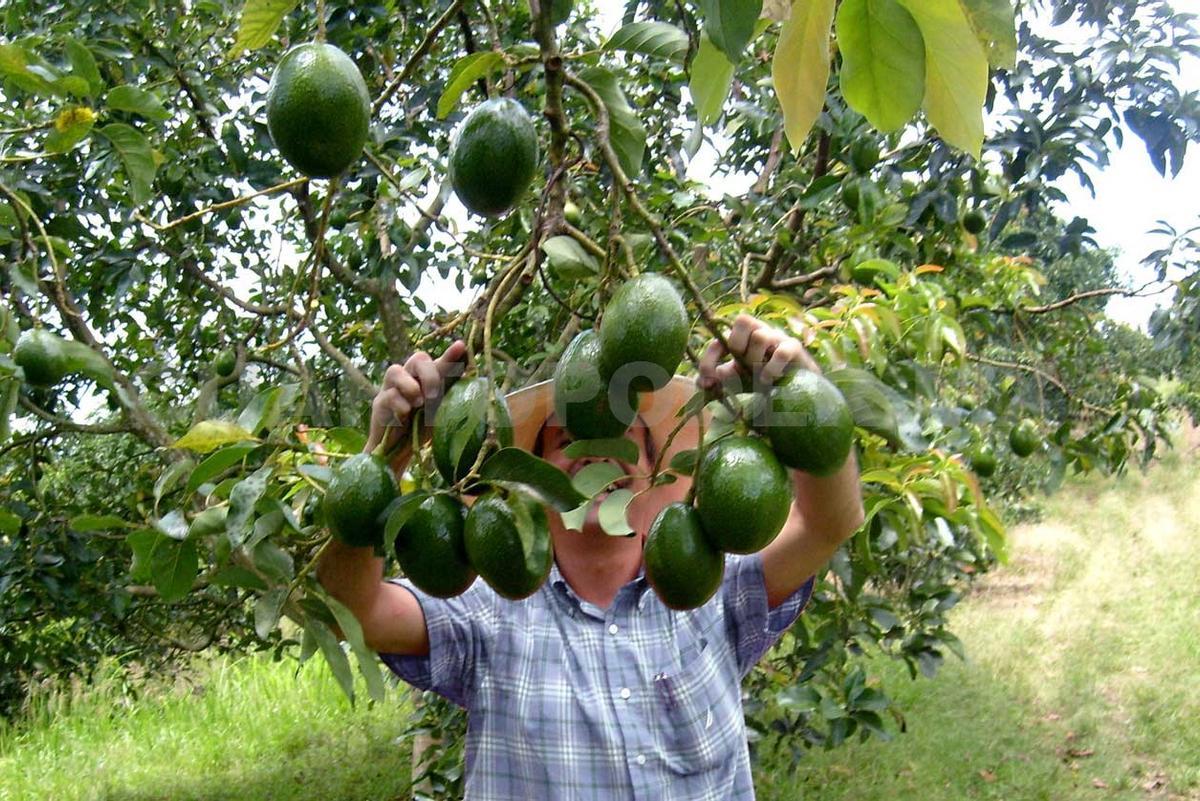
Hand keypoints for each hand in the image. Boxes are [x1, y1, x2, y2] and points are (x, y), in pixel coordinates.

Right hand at [367, 340, 466, 454]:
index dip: (450, 354)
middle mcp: (410, 377)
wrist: (398, 452)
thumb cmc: (422, 427)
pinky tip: (405, 416)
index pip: (441, 361)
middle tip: (434, 396)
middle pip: (418, 358)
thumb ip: (451, 392)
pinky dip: (400, 405)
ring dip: (410, 386)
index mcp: (429, 378)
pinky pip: (388, 396)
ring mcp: (391, 388)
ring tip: (418, 404)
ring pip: (395, 370)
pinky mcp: (379, 403)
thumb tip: (468, 374)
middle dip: (429, 375)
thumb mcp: (441, 410)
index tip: (460, 347)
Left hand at [697, 315, 818, 392]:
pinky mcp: (794, 348)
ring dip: (755, 359)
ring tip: (757, 376)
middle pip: (743, 320)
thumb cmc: (760, 378)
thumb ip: (719, 380)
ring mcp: (777, 338)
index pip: (720, 337)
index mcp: (741, 338)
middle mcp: (758, 332)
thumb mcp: (736, 380)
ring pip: (761, 335)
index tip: (707, 380)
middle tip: (739, 365)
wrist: (794, 387)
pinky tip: (768, 380)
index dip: (710, 358)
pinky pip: (783, 351)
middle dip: (737, 345)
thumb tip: (702, 383)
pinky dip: (772, 368)